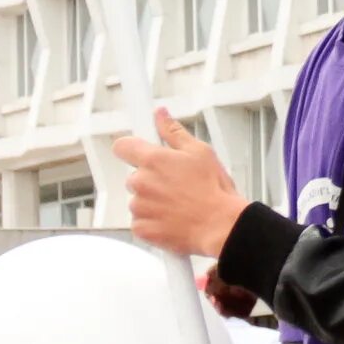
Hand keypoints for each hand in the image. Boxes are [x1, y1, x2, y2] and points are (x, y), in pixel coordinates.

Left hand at [116, 109, 250, 260]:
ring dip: (153, 202)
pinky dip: (154, 222)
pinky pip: (141, 222)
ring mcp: (139, 207)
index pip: (122, 146)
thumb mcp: (200, 152)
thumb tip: (160, 114)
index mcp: (153, 160)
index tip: (140, 154)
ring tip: (180, 205)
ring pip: (139, 200)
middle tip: (177, 186)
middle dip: (152, 181)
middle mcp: (141, 182)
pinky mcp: (141, 228)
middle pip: (135, 177)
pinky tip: (174, 219)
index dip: (131, 149)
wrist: (221, 226)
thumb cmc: (214, 190)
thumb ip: (174, 132)